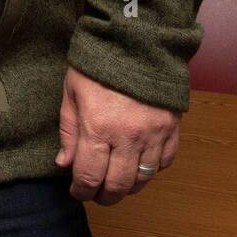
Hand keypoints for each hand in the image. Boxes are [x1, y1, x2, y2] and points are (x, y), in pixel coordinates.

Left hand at [57, 66, 179, 204]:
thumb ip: (67, 131)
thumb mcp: (71, 92)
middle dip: (104, 196)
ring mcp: (153, 134)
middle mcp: (127, 136)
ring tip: (115, 182)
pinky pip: (164, 163)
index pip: (89, 176)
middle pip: (118, 185)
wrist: (135, 40)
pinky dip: (150, 170)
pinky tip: (137, 163)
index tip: (77, 192)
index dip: (81, 191)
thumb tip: (64, 164)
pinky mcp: (171, 130)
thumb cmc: (97, 63)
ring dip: (127, 187)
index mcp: (97, 126)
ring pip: (143, 179)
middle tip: (96, 194)